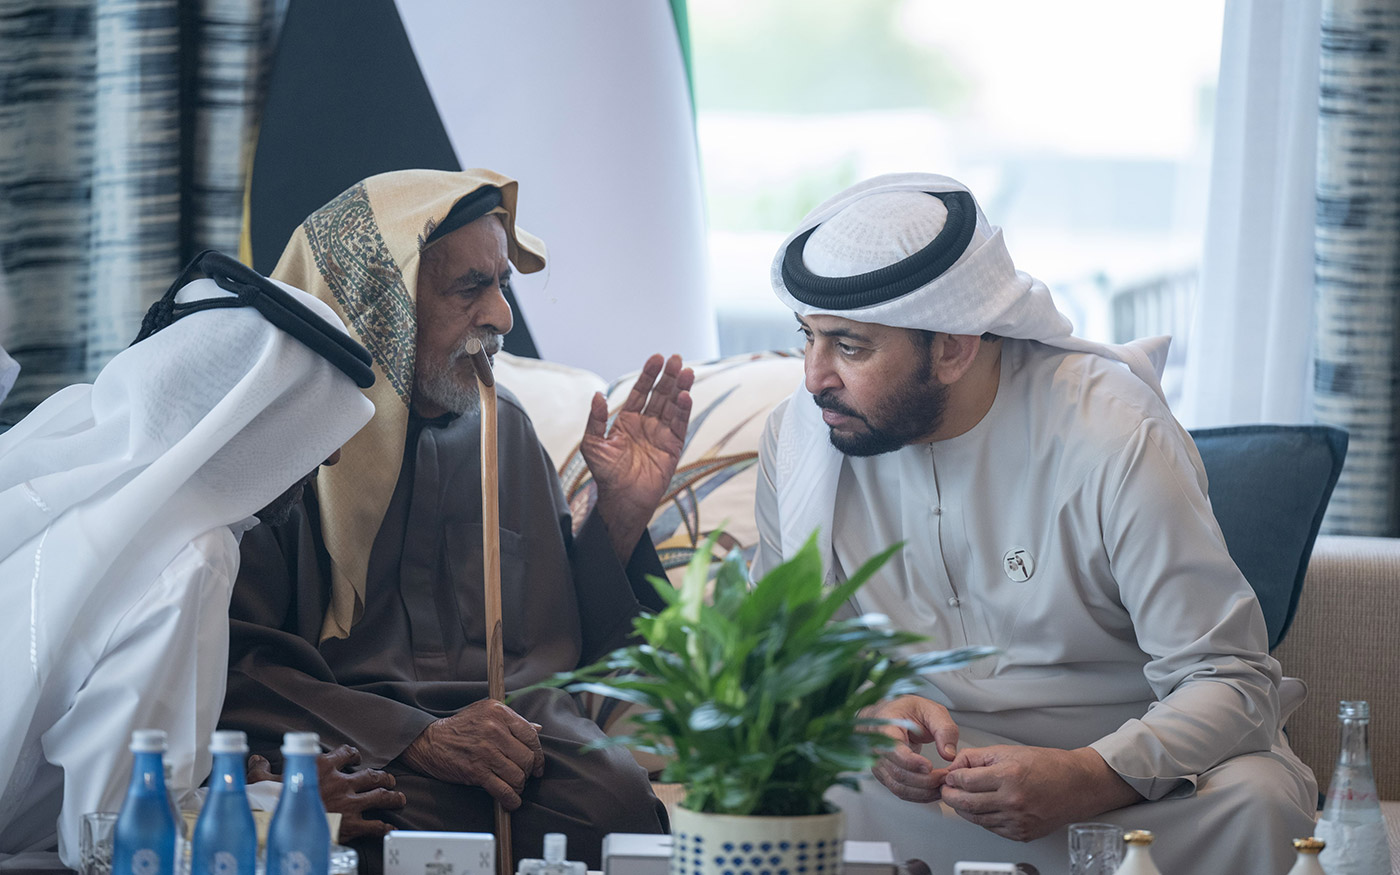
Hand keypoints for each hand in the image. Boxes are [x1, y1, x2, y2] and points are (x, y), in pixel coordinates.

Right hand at [246, 744, 404, 840]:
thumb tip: (256, 759)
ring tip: (399, 798)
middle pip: (371, 775)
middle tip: (389, 780)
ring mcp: (349, 803)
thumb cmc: (270, 801)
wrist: (278, 825)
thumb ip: (261, 768)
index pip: (346, 753)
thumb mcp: (260, 780)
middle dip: (384, 777)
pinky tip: (388, 827)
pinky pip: (374, 825)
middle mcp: (341, 782)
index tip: (356, 758)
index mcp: (323, 766)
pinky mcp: (351, 824)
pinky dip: (384, 826)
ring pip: (380, 795)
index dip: (353, 755)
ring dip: (392, 796)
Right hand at [397, 699, 544, 810]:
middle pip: (527, 758)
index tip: (538, 765)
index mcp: (499, 712)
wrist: (429, 741)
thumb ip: (513, 721)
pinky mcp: (476, 771)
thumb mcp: (486, 713)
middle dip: (528, 772)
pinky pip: (503, 790)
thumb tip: (538, 728)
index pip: (531, 735)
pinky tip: (511, 802)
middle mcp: (495, 730)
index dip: (538, 754)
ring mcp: (486, 751)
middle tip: (522, 776)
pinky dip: (511, 800)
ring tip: (513, 787)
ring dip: (518, 787)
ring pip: (518, 776)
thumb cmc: (460, 727)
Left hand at [581, 353, 693, 560]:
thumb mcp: (593, 444)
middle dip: (668, 376)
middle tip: (676, 358)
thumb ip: (596, 419)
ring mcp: (661, 434)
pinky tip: (686, 395)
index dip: (648, 375)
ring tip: (686, 371)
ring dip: (680, 388)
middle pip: (660, 394)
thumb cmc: (606, 474)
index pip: (640, 392)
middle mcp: (646, 424)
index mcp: (628, 420)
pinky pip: (680, 424)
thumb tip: (597, 395)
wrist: (622, 499)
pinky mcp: (673, 447)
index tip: (656, 358)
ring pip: (673, 406)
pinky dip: (684, 409)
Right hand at [866, 695, 960, 802]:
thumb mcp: (930, 710)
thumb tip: (949, 754)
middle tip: (944, 776)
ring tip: (942, 785)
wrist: (889, 715)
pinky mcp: (885, 775)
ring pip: (898, 787)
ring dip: (923, 792)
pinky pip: (900, 791)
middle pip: (898, 773)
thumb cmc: (906, 710)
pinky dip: (918, 795)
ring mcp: (879, 764)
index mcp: (885, 726)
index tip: (929, 766)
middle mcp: (877, 748)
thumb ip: (944, 729)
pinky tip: (933, 790)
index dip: (911, 762)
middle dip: (925, 780)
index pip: (892, 749)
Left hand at [940, 745, 1142, 841]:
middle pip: (966, 804)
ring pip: (977, 819)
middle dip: (950, 796)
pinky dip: (983, 819)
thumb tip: (955, 766)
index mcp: (1009, 777)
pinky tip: (983, 808)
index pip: (965, 781)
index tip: (949, 777)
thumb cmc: (1048, 766)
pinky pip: (992, 828)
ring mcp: (1018, 821)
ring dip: (964, 809)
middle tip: (947, 790)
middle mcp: (1013, 801)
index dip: (952, 779)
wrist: (1078, 785)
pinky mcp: (1022, 833)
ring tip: (962, 798)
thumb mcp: (1008, 751)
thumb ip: (977, 757)